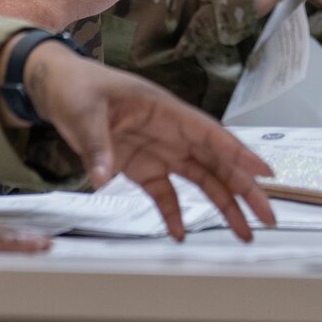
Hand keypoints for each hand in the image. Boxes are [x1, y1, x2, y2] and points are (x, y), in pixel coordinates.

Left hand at [23, 42, 276, 242]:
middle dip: (243, 188)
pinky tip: (180, 234)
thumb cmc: (76, 88)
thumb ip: (96, 145)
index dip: (238, 154)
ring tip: (243, 233)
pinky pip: (165, 193)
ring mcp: (159, 150)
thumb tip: (103, 177)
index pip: (209, 134)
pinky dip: (173, 213)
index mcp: (165, 111)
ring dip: (222, 204)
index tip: (264, 174)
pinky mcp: (141, 166)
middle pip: (215, 162)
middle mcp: (170, 132)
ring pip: (200, 179)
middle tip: (267, 216)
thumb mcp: (84, 112)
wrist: (55, 88)